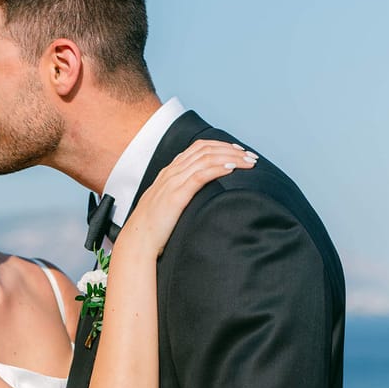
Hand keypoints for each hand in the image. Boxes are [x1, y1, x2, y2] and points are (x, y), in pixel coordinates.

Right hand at [121, 140, 257, 254]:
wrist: (137, 241)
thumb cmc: (153, 229)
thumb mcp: (167, 206)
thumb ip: (180, 196)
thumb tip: (200, 199)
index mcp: (169, 173)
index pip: (198, 148)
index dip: (220, 146)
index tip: (238, 151)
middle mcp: (171, 173)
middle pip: (205, 150)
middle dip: (231, 150)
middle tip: (251, 156)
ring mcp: (173, 183)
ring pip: (206, 159)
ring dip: (231, 157)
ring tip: (248, 162)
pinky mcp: (176, 196)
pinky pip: (200, 175)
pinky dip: (218, 168)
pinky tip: (232, 169)